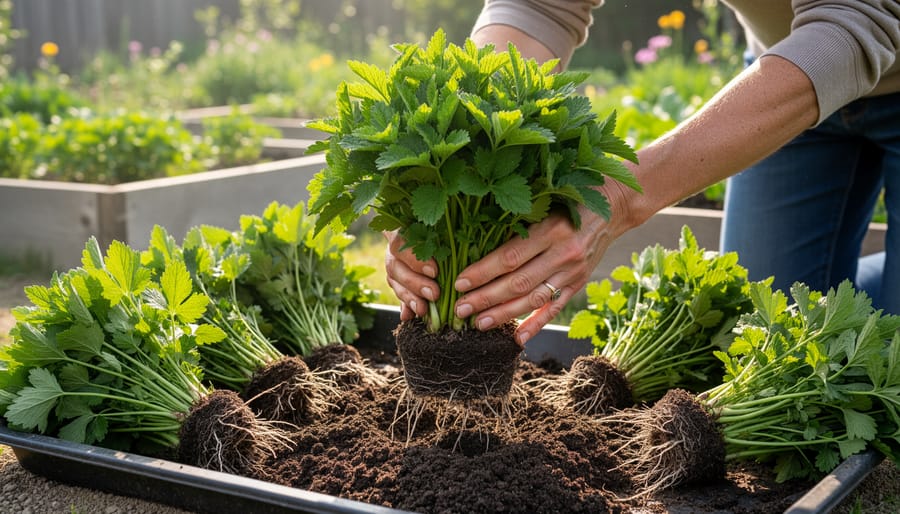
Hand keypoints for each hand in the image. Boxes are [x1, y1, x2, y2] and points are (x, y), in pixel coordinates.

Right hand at [383, 230, 439, 320]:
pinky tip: (409, 315)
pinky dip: (404, 304)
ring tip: (422, 309)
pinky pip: (396, 291)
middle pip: (396, 263)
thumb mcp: (445, 232)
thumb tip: (449, 243)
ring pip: (394, 278)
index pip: (401, 238)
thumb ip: (442, 241)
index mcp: (404, 225)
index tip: (434, 272)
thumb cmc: (446, 230)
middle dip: (415, 282)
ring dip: (409, 296)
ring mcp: (392, 259)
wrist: (433, 229)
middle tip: (434, 294)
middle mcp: (395, 243)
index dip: (415, 257)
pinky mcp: (394, 277)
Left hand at [453, 203, 619, 345]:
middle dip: (486, 298)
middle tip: (460, 309)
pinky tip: (517, 338)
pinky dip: (536, 324)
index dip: (483, 272)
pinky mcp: (578, 284)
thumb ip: (518, 224)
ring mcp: (573, 272)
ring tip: (480, 323)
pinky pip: (555, 308)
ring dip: (504, 314)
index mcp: (551, 229)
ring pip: (534, 299)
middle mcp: (563, 254)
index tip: (459, 283)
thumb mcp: (543, 204)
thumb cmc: (568, 200)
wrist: (611, 208)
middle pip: (518, 282)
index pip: (510, 257)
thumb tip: (475, 242)